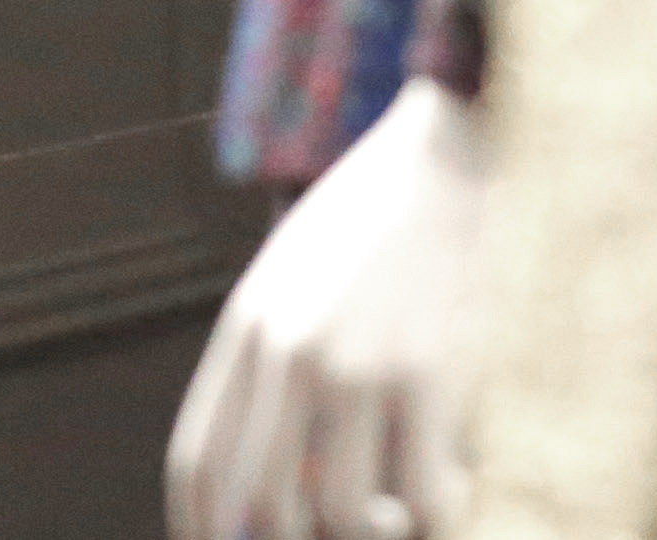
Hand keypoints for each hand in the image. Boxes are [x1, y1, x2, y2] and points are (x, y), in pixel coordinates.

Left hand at [167, 77, 487, 539]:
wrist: (449, 156)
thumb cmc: (374, 226)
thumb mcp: (294, 280)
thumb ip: (272, 368)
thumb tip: (281, 490)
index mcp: (247, 329)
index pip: (200, 466)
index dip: (205, 536)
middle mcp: (291, 351)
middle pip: (260, 508)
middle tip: (331, 539)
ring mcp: (361, 364)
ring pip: (345, 517)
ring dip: (376, 538)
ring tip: (402, 521)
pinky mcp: (435, 373)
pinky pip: (427, 499)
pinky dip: (440, 517)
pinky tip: (457, 489)